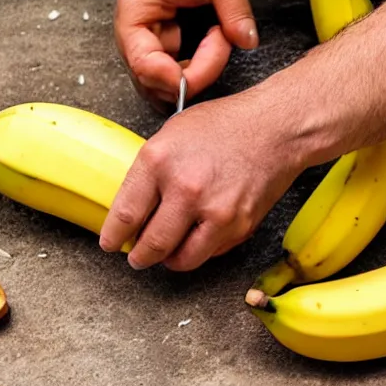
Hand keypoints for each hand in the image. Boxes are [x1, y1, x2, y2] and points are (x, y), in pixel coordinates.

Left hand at [99, 87, 302, 270]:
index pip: (124, 215)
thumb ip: (150, 171)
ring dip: (167, 260)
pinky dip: (197, 251)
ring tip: (165, 252)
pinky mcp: (239, 226)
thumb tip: (135, 205)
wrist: (275, 129)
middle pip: (150, 245)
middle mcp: (184, 189)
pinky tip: (195, 236)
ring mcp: (214, 211)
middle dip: (138, 257)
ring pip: (179, 260)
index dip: (113, 236)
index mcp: (159, 160)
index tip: (111, 243)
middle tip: (136, 256)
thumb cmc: (225, 125)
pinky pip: (208, 254)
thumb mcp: (173, 133)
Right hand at [115, 0, 258, 110]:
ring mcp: (150, 32)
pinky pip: (176, 61)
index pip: (145, 67)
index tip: (203, 72)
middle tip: (220, 45)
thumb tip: (246, 42)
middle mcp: (136, 29)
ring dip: (195, 69)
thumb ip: (235, 14)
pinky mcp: (165, 31)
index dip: (175, 79)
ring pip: (165, 75)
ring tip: (219, 36)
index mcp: (135, 14)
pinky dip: (197, 61)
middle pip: (153, 80)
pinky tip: (214, 40)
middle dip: (190, 75)